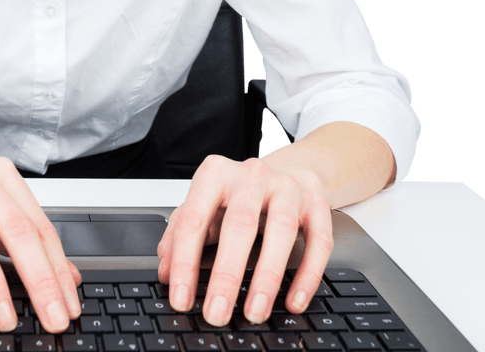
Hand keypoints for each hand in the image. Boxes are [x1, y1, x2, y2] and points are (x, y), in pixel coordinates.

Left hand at [156, 155, 333, 326]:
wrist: (287, 172)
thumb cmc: (237, 197)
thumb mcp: (203, 208)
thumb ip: (179, 236)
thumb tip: (166, 273)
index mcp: (215, 174)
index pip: (194, 220)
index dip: (185, 263)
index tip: (181, 299)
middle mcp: (252, 175)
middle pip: (239, 225)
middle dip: (226, 275)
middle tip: (216, 313)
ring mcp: (288, 187)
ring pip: (282, 230)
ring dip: (267, 277)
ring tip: (254, 312)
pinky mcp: (317, 203)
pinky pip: (318, 241)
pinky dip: (307, 275)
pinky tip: (293, 301)